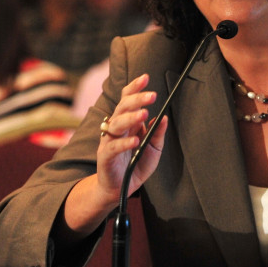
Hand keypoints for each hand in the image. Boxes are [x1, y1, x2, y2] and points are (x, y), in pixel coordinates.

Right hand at [61, 73, 167, 237]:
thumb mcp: (152, 149)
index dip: (135, 88)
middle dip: (136, 99)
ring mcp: (108, 140)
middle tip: (152, 95)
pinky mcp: (105, 156)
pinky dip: (124, 143)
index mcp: (127, 122)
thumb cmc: (135, 165)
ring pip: (116, 123)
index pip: (128, 100)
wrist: (120, 188)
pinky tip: (135, 141)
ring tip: (144, 114)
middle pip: (122, 107)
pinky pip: (112, 146)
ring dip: (130, 117)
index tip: (146, 77)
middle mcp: (116, 128)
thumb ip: (156, 134)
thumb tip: (163, 117)